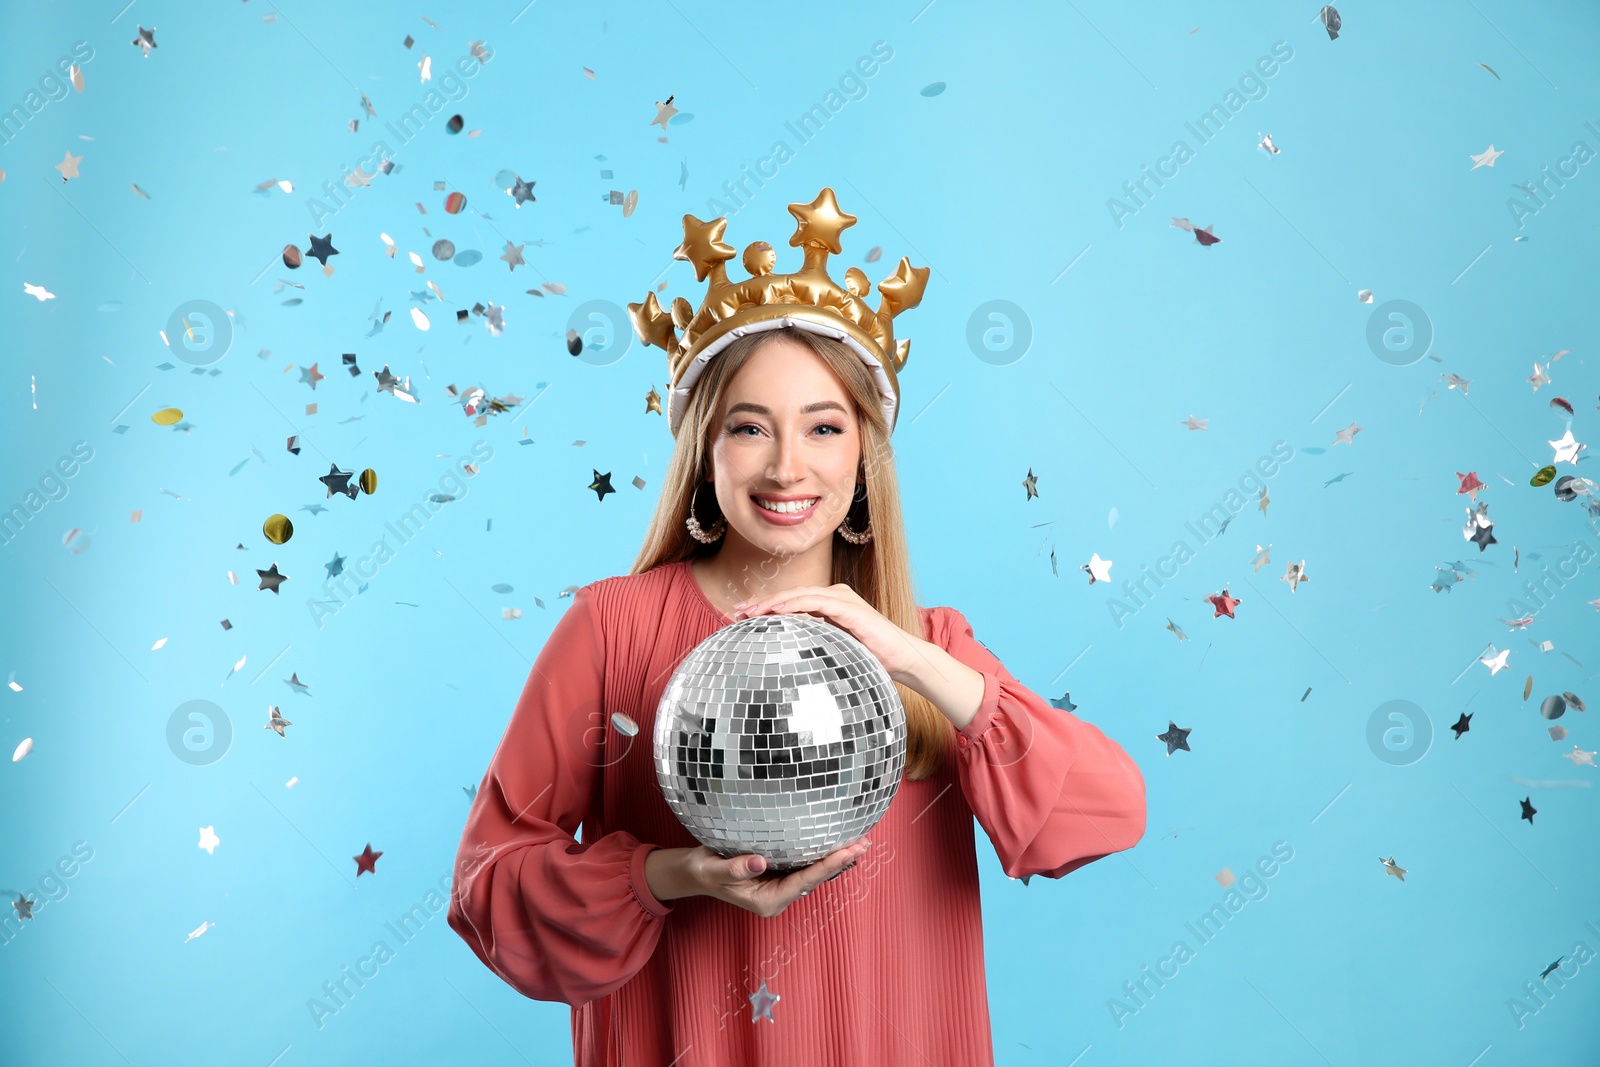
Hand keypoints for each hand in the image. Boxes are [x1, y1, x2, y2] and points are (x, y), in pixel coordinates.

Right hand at [682, 840, 872, 918]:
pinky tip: (838, 844)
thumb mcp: (714, 870)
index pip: (804, 882)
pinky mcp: (780, 875)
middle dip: (841, 861)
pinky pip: (806, 866)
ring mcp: (781, 887)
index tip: (849, 852)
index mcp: (768, 901)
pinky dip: (823, 855)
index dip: (828, 866)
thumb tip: (761, 862)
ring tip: (861, 842)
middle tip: (864, 842)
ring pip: (815, 873)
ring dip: (837, 858)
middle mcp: (780, 896)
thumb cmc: (704, 872)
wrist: (696, 873)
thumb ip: (736, 868)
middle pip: (817, 879)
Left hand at [732, 583, 928, 683]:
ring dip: (773, 602)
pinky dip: (796, 604)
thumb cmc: (870, 657)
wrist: (902, 659)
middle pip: (790, 596)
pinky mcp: (850, 608)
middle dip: (762, 604)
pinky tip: (778, 610)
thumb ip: (812, 644)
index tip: (741, 618)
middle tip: (736, 613)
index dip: (765, 608)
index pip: (791, 603)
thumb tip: (784, 657)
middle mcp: (834, 596)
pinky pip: (818, 602)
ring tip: (751, 611)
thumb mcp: (834, 650)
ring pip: (800, 595)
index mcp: (829, 604)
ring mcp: (843, 599)